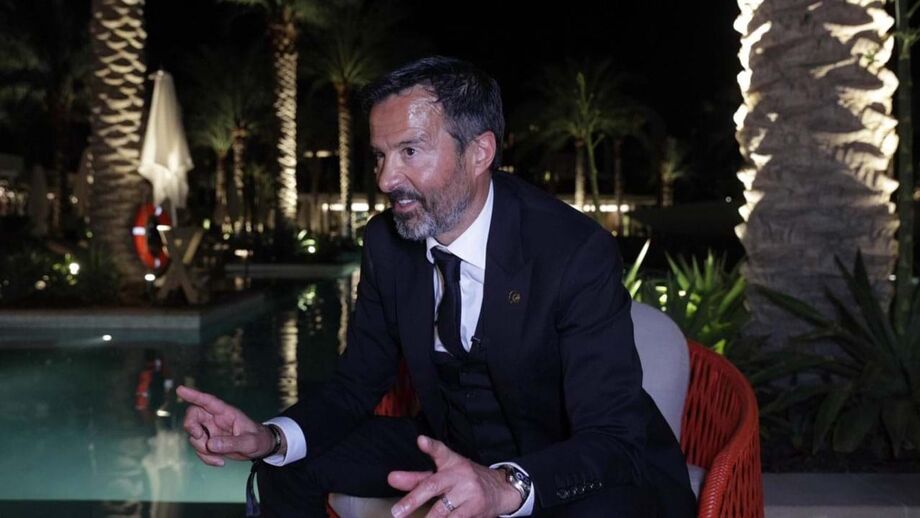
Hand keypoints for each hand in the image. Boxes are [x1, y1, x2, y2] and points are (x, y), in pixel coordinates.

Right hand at [177, 385, 277, 465]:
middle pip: (193, 415)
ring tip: (220, 458)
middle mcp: (216, 419)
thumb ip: (232, 443)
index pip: (207, 401)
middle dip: (191, 426)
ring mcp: (211, 430)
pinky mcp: (210, 442)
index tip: (179, 389)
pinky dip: (205, 457)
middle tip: (199, 436)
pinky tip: (220, 462)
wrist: (260, 449)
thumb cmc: (258, 439)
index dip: (193, 395)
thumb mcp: (250, 443)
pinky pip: (199, 448)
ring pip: (193, 435)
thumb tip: (210, 444)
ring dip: (201, 448)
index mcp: (226, 413)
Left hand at [388, 435, 522, 517]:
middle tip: (397, 512)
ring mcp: (469, 491)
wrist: (501, 489)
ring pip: (442, 508)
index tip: (421, 441)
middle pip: (433, 485)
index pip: (440, 451)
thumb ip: (417, 478)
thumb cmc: (465, 480)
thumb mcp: (445, 473)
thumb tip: (391, 479)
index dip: (431, 446)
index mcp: (451, 462)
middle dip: (413, 499)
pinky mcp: (475, 508)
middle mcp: (460, 474)